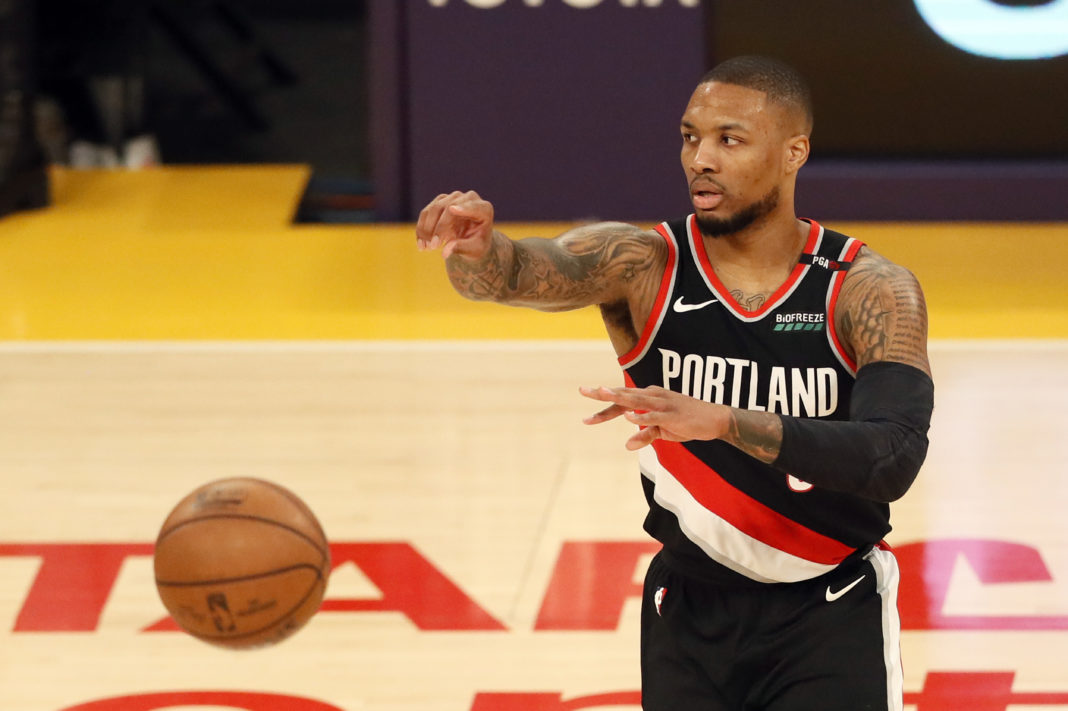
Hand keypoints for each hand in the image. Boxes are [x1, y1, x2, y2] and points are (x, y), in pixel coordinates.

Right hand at [415, 190, 494, 259]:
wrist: (471, 240)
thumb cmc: (476, 244)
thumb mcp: (474, 249)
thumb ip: (461, 248)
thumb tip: (445, 252)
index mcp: (484, 209)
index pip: (474, 206)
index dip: (464, 207)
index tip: (452, 209)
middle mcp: (469, 198)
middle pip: (448, 207)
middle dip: (439, 227)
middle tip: (433, 246)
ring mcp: (453, 198)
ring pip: (434, 209)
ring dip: (427, 229)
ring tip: (425, 248)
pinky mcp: (440, 201)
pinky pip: (426, 213)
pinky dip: (422, 228)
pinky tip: (421, 243)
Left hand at [579, 385, 729, 449]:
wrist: (715, 419)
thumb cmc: (687, 422)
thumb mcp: (663, 431)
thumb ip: (645, 435)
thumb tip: (627, 445)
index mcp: (649, 398)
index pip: (622, 402)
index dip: (604, 409)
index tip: (586, 419)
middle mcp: (653, 396)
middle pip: (623, 394)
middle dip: (602, 393)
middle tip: (582, 390)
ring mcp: (662, 403)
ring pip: (635, 399)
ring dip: (618, 396)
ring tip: (601, 392)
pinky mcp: (672, 414)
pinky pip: (654, 415)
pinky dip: (641, 416)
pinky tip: (628, 416)